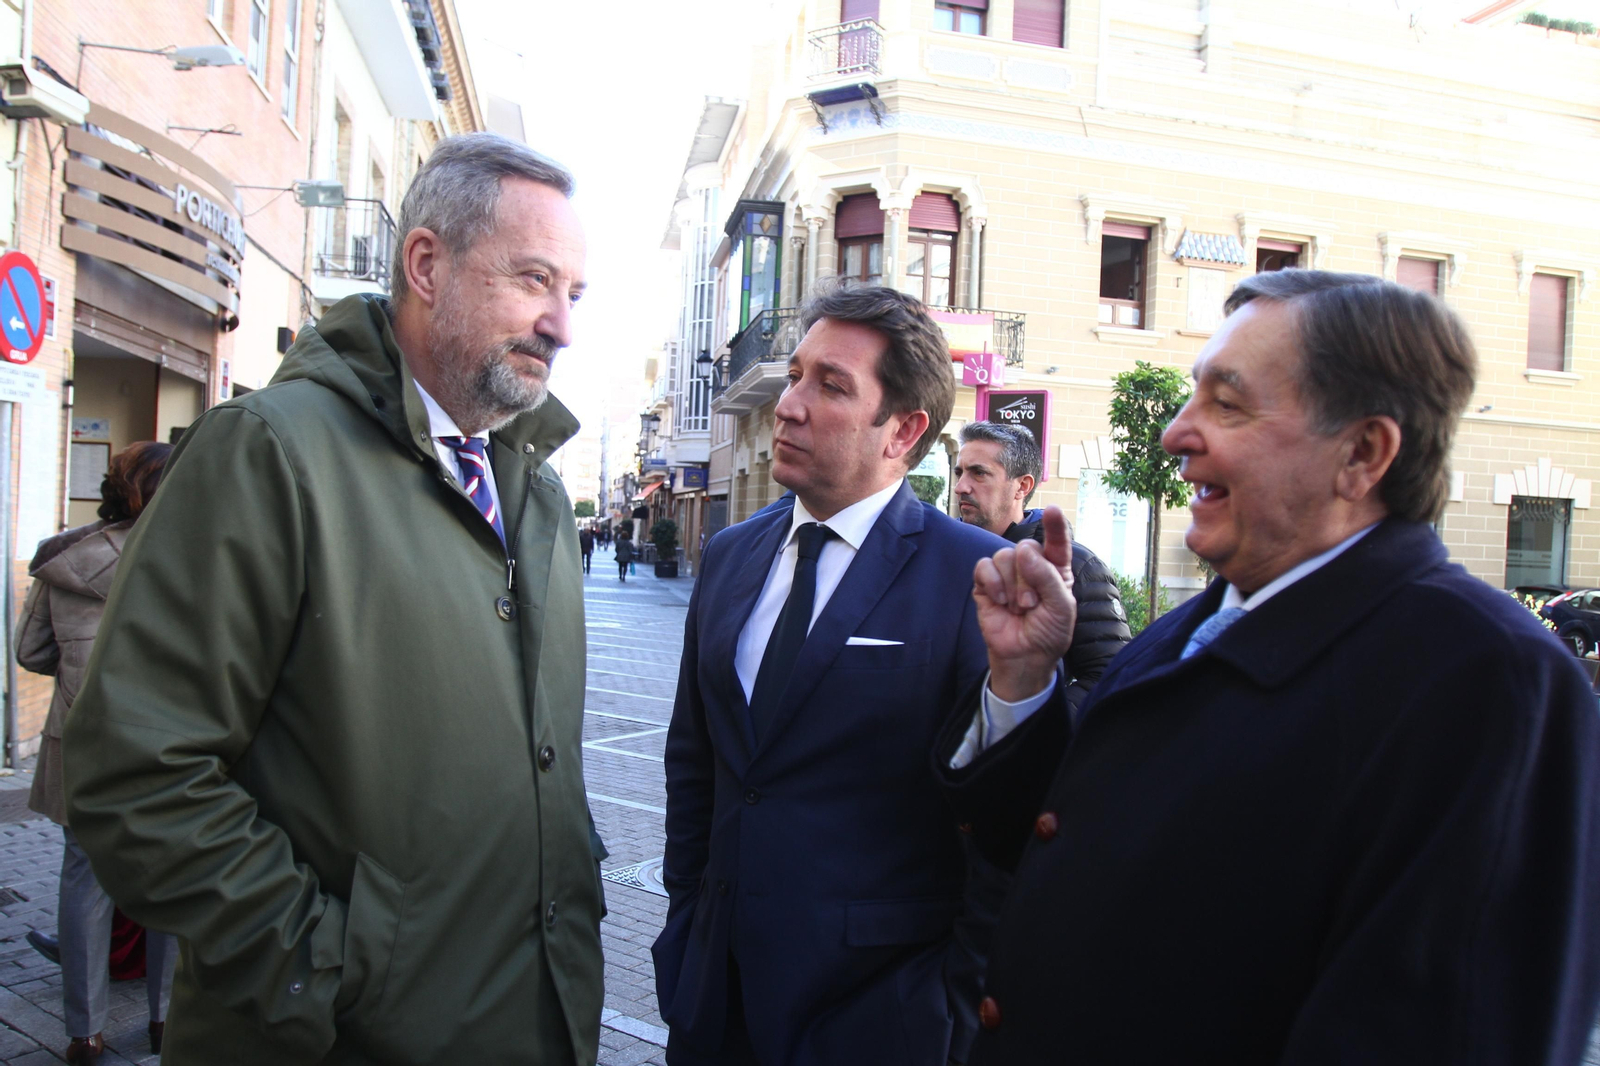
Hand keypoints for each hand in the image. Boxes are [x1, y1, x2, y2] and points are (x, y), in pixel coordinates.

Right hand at [973, 506, 1076, 700]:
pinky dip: (992, 583)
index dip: (1055, 526)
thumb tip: (1022, 552)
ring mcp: (1007, 574)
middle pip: (1025, 548)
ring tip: (1017, 608)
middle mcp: (1031, 566)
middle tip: (1031, 605)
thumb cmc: (1049, 632)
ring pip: (1003, 556)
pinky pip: (983, 567)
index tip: (1054, 511)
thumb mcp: (1061, 606)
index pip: (1057, 541)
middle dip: (1028, 578)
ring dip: (1011, 585)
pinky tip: (999, 601)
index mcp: (1055, 568)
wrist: (1024, 657)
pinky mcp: (985, 583)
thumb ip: (1046, 577)